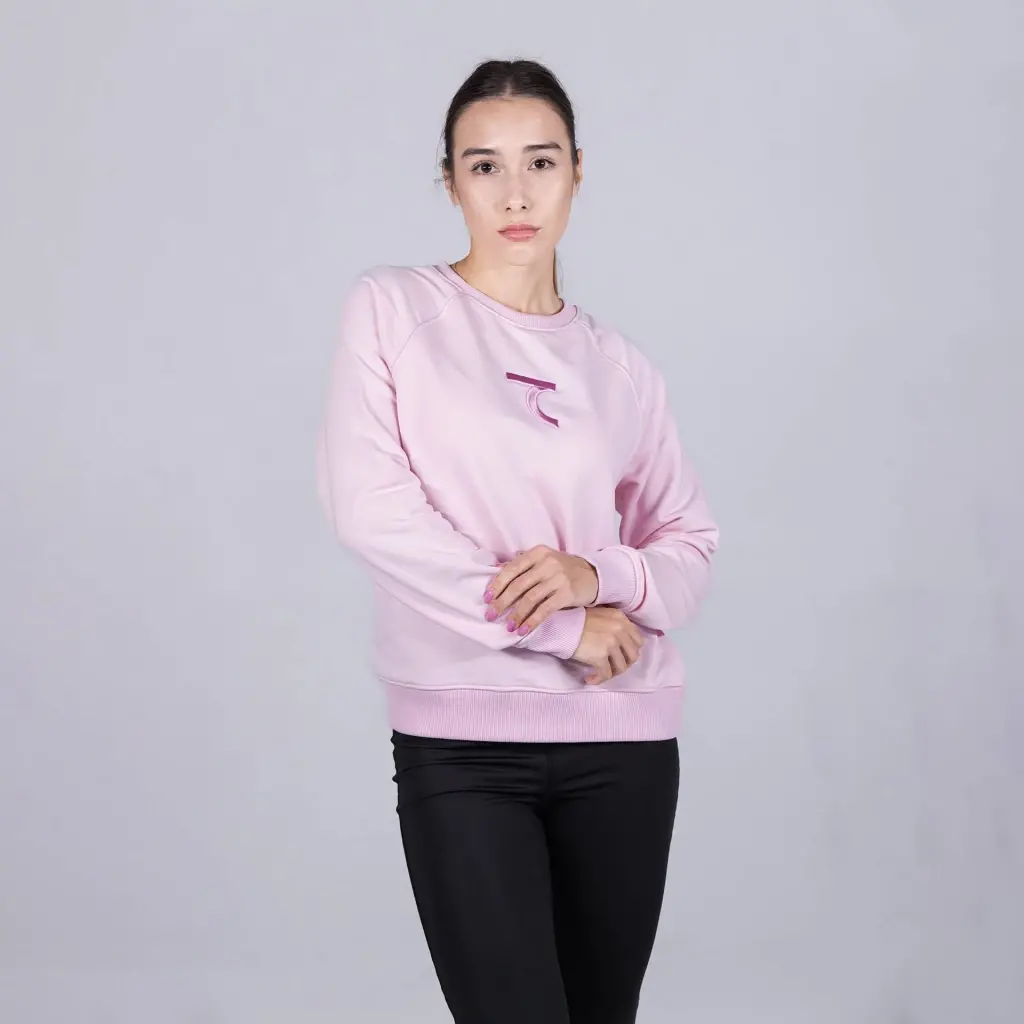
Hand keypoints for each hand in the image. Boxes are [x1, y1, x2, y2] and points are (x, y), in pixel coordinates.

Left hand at [484, 545, 598, 634]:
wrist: (593, 575)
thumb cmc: (563, 569)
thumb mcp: (544, 560)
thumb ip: (523, 565)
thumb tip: (497, 571)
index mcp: (537, 553)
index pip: (511, 569)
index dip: (497, 585)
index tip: (486, 599)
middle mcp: (547, 563)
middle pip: (518, 585)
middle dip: (502, 602)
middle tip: (490, 616)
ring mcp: (558, 578)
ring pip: (530, 599)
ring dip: (516, 615)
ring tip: (508, 626)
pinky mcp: (566, 593)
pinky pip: (544, 609)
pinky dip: (531, 621)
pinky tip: (523, 630)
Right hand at [571, 606, 644, 684]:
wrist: (559, 625)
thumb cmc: (575, 620)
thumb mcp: (600, 615)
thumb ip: (613, 625)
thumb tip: (621, 644)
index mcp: (620, 618)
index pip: (638, 640)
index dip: (630, 651)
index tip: (620, 656)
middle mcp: (619, 629)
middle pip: (633, 655)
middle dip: (624, 664)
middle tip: (612, 667)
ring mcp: (611, 643)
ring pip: (621, 667)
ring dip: (612, 673)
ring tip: (600, 673)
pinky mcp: (601, 656)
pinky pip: (606, 674)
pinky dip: (598, 680)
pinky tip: (589, 679)